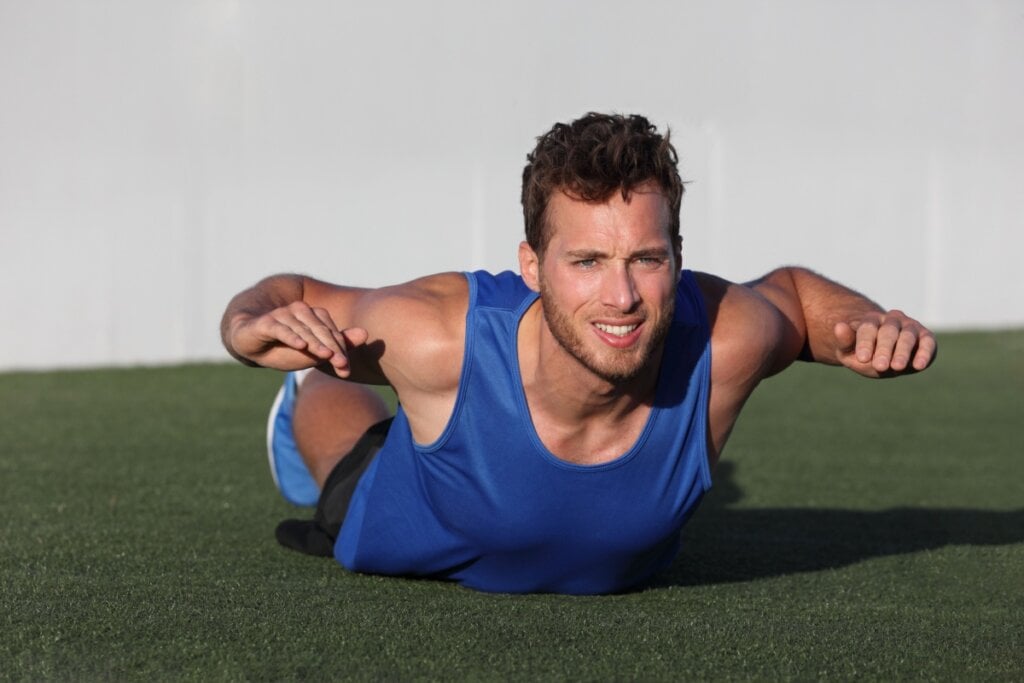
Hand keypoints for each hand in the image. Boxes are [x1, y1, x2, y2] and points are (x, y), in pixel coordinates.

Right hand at [228, 302, 366, 376]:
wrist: (250, 343)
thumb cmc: (285, 348)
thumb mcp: (312, 350)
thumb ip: (337, 343)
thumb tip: (366, 334)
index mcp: (314, 315)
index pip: (332, 332)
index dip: (340, 350)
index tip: (346, 368)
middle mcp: (299, 311)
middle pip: (320, 330)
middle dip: (332, 348)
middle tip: (342, 365)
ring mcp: (282, 315)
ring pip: (303, 330)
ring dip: (315, 344)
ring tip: (326, 356)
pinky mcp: (266, 322)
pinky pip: (281, 329)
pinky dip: (291, 337)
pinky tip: (300, 345)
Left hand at [833, 310, 936, 376]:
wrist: (884, 356)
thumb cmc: (864, 354)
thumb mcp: (848, 351)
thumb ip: (844, 341)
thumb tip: (839, 326)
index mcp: (871, 320)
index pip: (868, 328)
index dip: (865, 343)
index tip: (862, 358)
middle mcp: (892, 319)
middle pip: (888, 332)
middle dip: (884, 349)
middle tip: (879, 366)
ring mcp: (910, 326)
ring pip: (907, 335)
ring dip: (902, 351)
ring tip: (896, 367)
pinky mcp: (926, 337)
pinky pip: (928, 343)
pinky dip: (924, 353)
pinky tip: (918, 366)